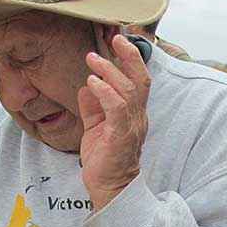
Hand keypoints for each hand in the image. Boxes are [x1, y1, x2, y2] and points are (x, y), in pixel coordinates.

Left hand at [77, 34, 149, 210]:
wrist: (109, 188)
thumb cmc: (105, 160)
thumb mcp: (95, 127)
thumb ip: (93, 106)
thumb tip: (86, 86)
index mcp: (134, 113)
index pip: (138, 80)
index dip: (131, 58)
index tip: (119, 39)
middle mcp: (137, 117)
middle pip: (140, 79)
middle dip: (128, 56)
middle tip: (114, 38)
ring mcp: (131, 126)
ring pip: (128, 90)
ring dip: (110, 71)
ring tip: (93, 59)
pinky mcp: (121, 135)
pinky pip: (117, 108)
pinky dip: (105, 92)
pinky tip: (92, 82)